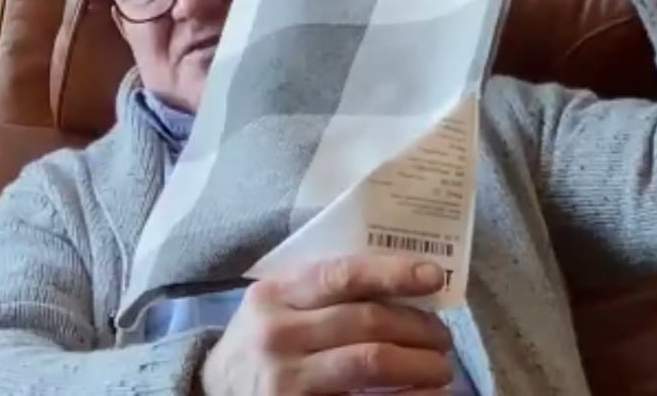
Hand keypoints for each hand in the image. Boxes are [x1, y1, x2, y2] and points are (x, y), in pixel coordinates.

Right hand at [200, 255, 452, 395]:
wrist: (214, 392)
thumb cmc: (261, 341)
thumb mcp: (277, 305)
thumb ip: (323, 290)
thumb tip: (405, 281)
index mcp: (274, 294)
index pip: (341, 275)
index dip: (392, 273)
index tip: (433, 275)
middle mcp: (277, 333)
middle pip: (365, 321)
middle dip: (418, 328)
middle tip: (442, 336)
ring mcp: (285, 379)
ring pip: (370, 363)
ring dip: (420, 364)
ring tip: (441, 367)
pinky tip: (428, 394)